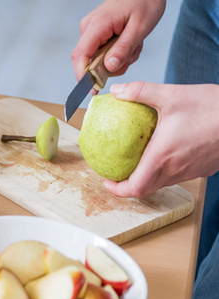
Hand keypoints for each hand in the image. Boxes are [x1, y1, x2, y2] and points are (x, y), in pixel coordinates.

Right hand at [71, 0, 164, 79]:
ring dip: (118, 59)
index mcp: (97, 26)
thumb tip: (108, 68)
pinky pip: (103, 52)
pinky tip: (130, 42)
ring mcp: (92, 30)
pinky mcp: (97, 33)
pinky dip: (118, 53)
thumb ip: (123, 49)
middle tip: (132, 55)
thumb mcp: (140, 27)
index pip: (80, 56)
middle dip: (111, 66)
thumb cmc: (145, 2)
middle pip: (90, 60)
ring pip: (99, 58)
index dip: (83, 75)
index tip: (93, 89)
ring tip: (134, 45)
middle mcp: (89, 28)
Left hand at [102, 82, 218, 197]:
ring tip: (140, 160)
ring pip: (164, 182)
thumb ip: (140, 92)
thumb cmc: (214, 107)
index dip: (117, 189)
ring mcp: (193, 171)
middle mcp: (176, 170)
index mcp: (162, 157)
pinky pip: (181, 174)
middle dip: (129, 185)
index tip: (107, 181)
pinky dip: (168, 169)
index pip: (135, 188)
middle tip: (119, 172)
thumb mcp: (172, 95)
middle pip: (147, 189)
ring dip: (149, 177)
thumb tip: (117, 91)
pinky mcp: (205, 168)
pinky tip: (167, 152)